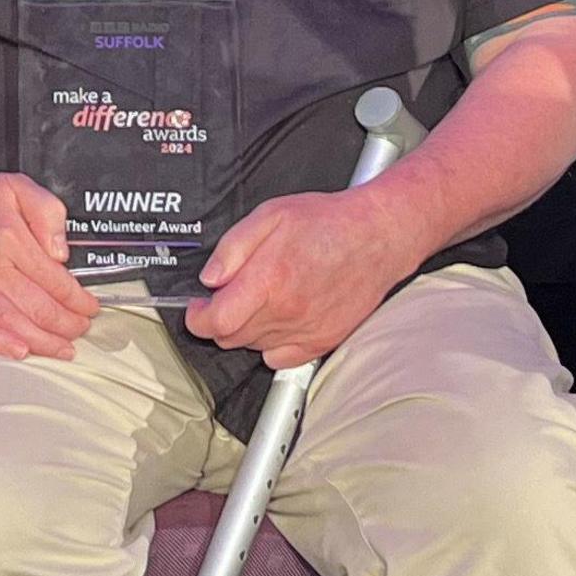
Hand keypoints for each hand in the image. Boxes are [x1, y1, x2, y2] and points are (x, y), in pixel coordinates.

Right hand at [0, 167, 100, 361]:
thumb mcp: (17, 186)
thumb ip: (48, 211)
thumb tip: (61, 253)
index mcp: (10, 236)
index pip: (56, 280)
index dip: (79, 300)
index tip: (89, 308)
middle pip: (38, 306)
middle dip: (67, 325)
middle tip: (80, 330)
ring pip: (11, 321)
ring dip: (43, 341)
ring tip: (62, 349)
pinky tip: (18, 351)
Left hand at [183, 186, 424, 369]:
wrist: (378, 236)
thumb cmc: (327, 222)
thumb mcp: (270, 215)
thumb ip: (232, 249)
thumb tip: (210, 279)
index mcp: (268, 281)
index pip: (216, 323)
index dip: (197, 318)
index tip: (197, 307)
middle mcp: (287, 312)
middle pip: (231, 338)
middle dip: (219, 320)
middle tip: (228, 297)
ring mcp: (307, 331)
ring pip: (254, 348)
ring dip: (245, 330)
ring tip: (259, 301)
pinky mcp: (324, 341)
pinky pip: (281, 359)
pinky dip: (271, 346)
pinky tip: (278, 320)